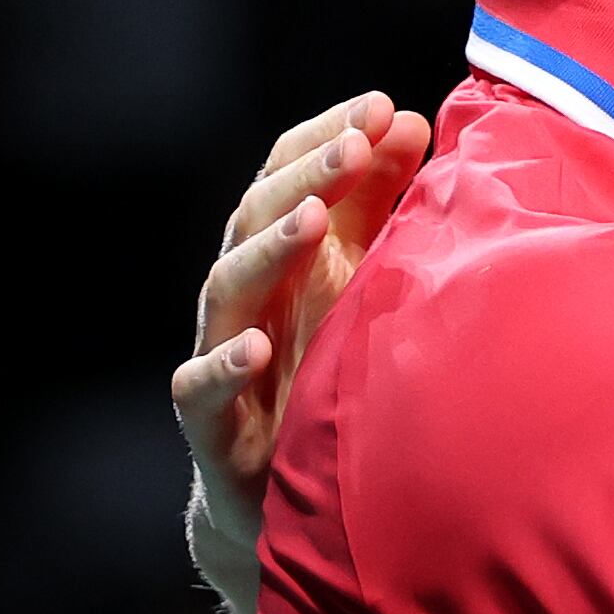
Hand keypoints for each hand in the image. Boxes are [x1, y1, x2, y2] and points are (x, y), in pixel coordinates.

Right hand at [175, 92, 431, 613]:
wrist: (288, 506)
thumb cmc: (330, 374)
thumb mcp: (361, 281)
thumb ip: (383, 205)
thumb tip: (412, 120)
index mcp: (286, 259)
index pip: (291, 178)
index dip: (329, 138)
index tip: (381, 106)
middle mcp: (249, 299)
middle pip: (260, 219)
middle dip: (307, 175)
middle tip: (356, 142)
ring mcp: (224, 360)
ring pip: (228, 289)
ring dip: (268, 249)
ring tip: (309, 216)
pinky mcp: (215, 429)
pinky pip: (200, 392)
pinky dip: (225, 367)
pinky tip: (256, 346)